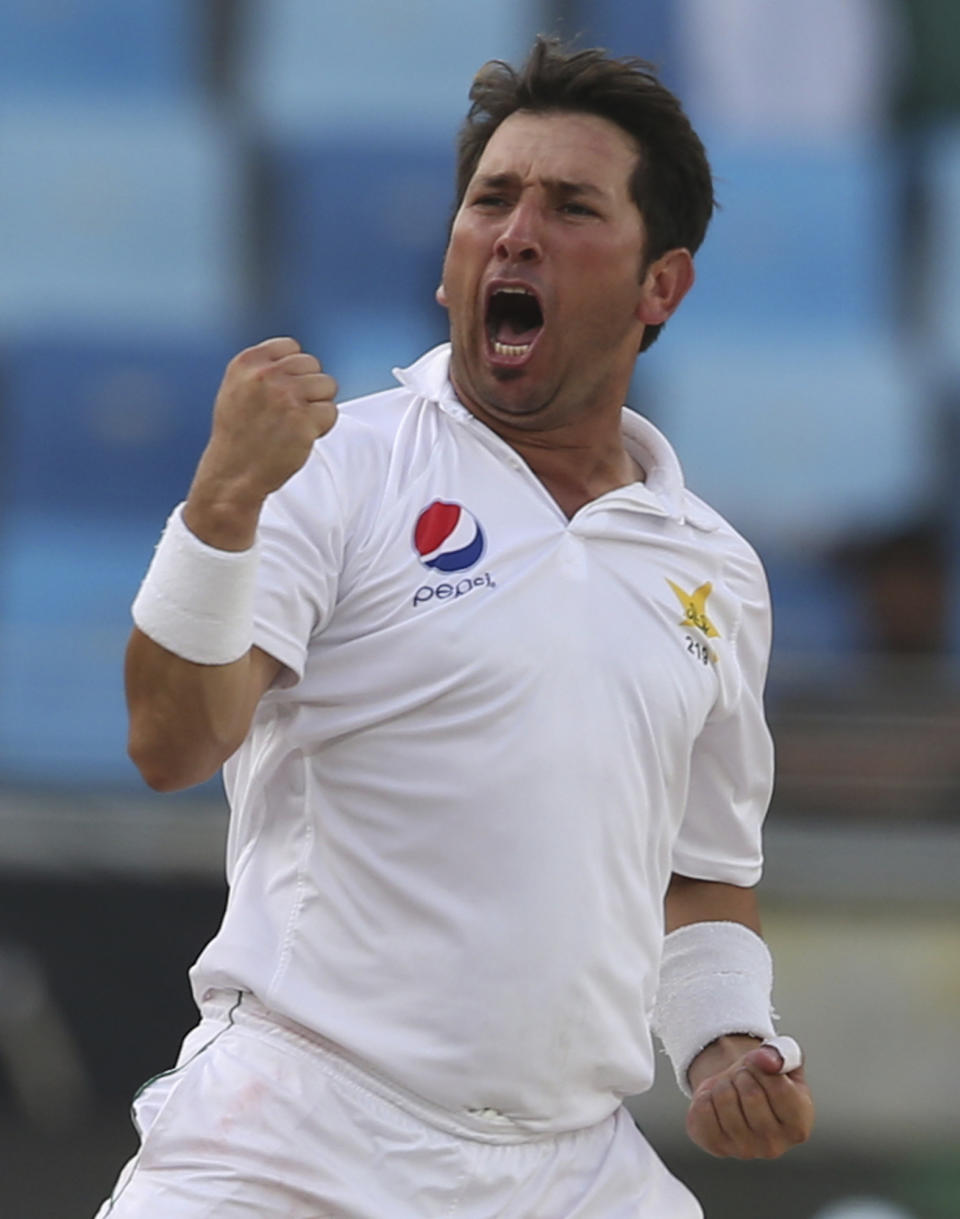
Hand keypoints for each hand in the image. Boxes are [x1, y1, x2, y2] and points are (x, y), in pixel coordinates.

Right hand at [185, 337, 337, 548]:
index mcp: (247, 363)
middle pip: (314, 365)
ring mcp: (287, 397)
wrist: (233, 474)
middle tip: (289, 412)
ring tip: (294, 423)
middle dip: (308, 387)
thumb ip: (264, 368)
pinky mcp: (304, 420)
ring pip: (327, 386)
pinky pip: (331, 412)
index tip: (283, 391)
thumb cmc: (238, 435)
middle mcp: (267, 375)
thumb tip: (299, 359)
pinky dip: (321, 426)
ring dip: (317, 406)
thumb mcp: (237, 388)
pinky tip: (300, 436)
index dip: (294, 371)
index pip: (292, 347)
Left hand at [685, 1038, 813, 1159]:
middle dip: (743, 1073)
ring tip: (731, 1088)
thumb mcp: (781, 1059)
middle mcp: (775, 1146)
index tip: (761, 1065)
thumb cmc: (764, 1077)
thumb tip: (768, 1059)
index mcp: (798, 1127)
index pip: (779, 1087)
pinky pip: (702, 1109)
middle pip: (751, 1093)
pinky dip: (705, 1095)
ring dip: (723, 1082)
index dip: (764, 1065)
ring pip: (724, 1098)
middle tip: (743, 1077)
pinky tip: (716, 1102)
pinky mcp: (715, 1145)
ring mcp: (744, 1150)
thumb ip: (783, 1053)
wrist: (736, 1092)